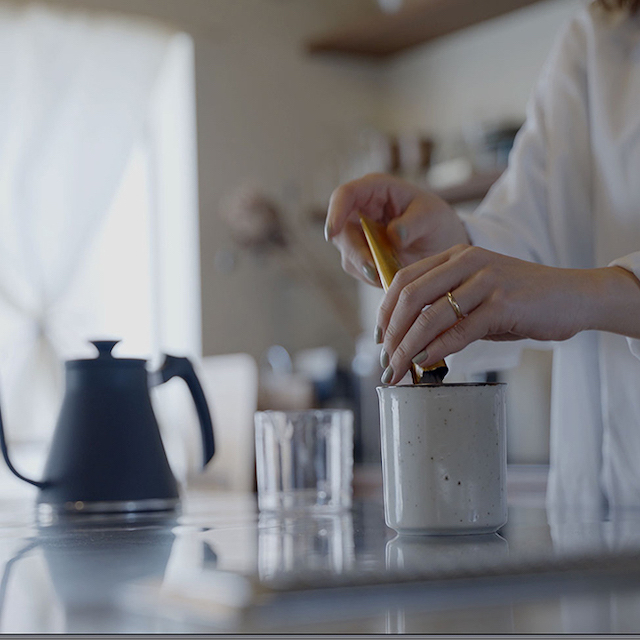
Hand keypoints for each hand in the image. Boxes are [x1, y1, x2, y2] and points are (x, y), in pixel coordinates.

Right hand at [325, 173, 468, 285]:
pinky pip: (359, 270)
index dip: (335, 212)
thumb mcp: (432, 218)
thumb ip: (413, 224)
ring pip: (348, 254)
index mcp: (375, 190)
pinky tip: (392, 277)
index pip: (345, 195)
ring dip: (366, 269)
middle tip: (374, 272)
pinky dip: (374, 277)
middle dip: (356, 253)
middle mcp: (361, 211)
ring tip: (391, 276)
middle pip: (342, 231)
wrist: (442, 246)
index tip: (332, 233)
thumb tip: (393, 235)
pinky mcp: (361, 257)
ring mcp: (359, 236)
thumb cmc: (437, 222)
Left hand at [377, 244, 639, 384]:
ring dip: (408, 348)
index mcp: (455, 255)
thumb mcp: (478, 295)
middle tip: (385, 361)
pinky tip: (426, 364)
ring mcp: (485, 280)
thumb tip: (412, 343)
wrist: (574, 296)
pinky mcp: (503, 303)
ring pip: (431, 316)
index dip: (384, 312)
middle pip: (410, 297)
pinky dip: (438, 350)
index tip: (379, 340)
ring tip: (399, 371)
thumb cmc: (522, 301)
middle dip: (391, 334)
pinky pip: (460, 330)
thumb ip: (446, 309)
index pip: (403, 280)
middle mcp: (467, 261)